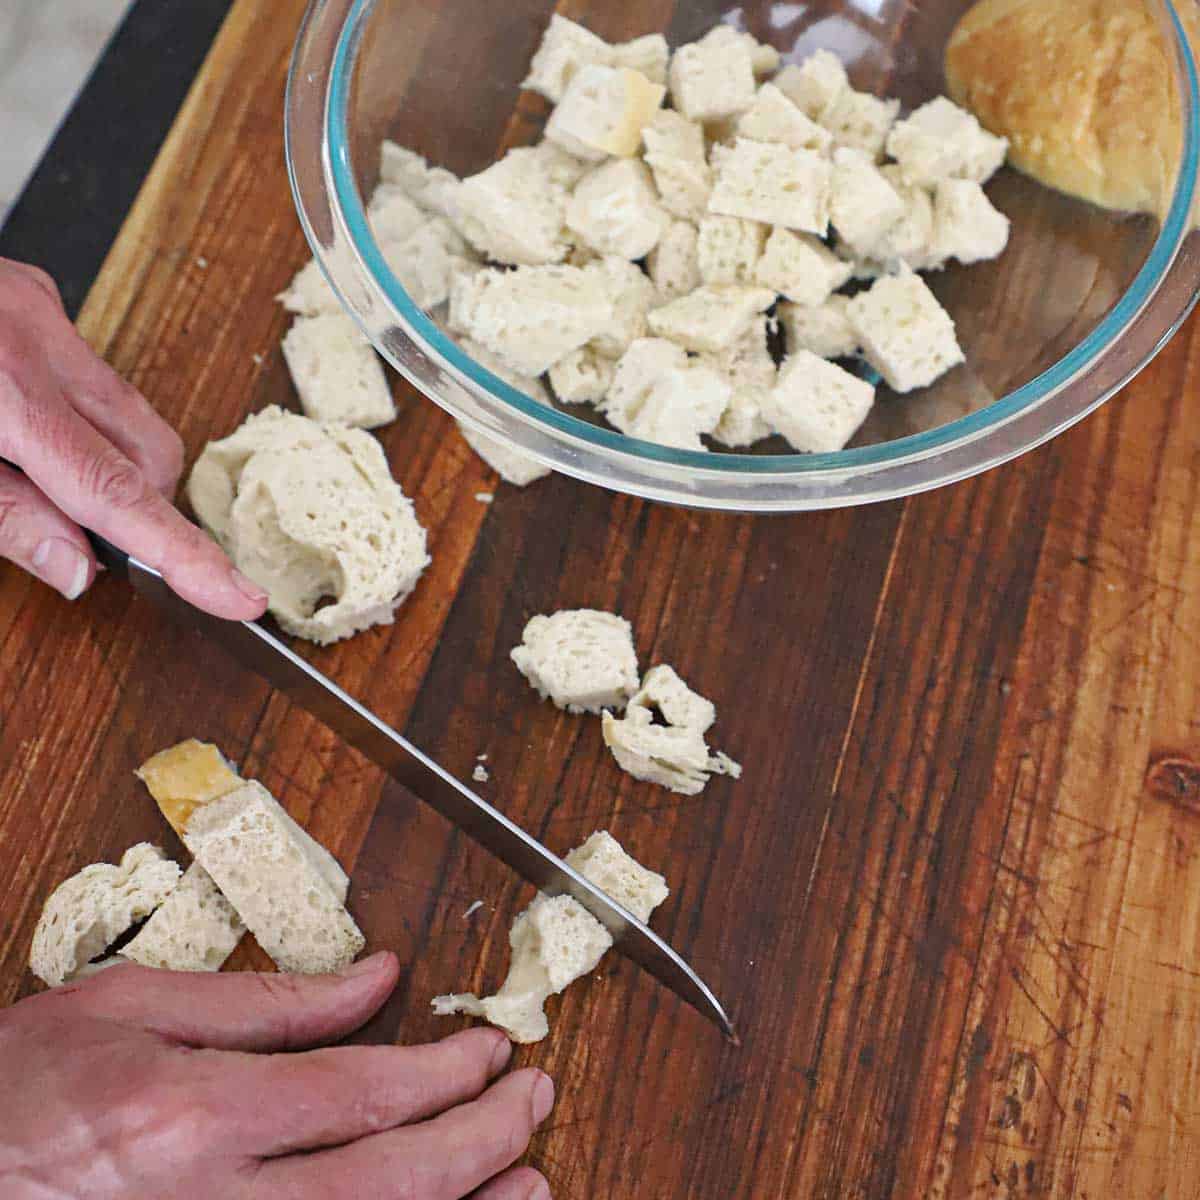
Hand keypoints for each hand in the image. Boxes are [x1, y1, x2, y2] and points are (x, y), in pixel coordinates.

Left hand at [0, 257, 266, 617]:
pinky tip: (10, 419)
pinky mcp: (24, 292)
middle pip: (149, 447)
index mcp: (0, 387)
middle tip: (72, 531)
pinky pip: (84, 370)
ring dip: (98, 457)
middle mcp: (33, 335)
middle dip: (136, 502)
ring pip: (123, 409)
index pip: (117, 493)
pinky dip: (66, 413)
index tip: (239, 597)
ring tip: (19, 467)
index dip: (184, 554)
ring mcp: (33, 305)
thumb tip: (78, 570)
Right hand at [0, 953, 552, 1198]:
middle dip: (483, 1142)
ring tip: (533, 1186)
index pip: (363, 1094)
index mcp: (193, 1117)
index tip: (494, 1053)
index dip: (447, 1075)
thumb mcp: (125, 1007)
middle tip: (535, 1101)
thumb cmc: (16, 1095)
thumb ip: (263, 1000)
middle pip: (391, 1184)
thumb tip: (375, 981)